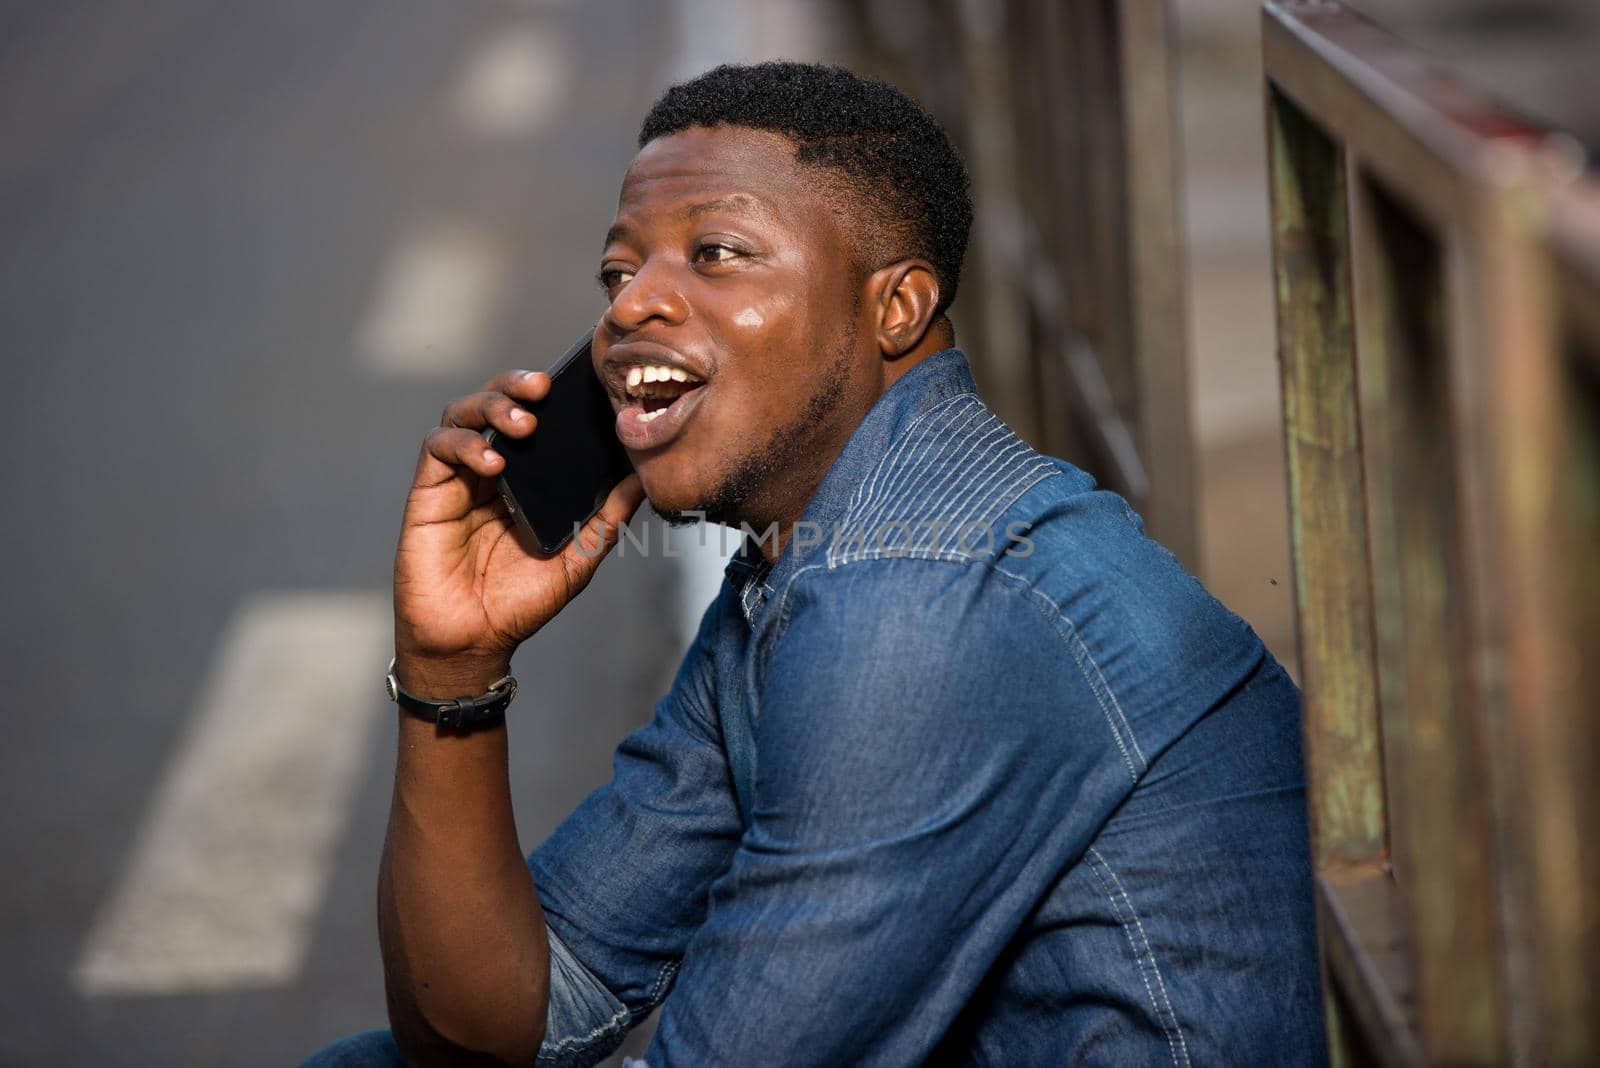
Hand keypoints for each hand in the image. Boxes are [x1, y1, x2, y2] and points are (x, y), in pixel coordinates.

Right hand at [393, 368, 643, 695]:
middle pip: (496, 403)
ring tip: (523, 422)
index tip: (580, 385)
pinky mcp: (428, 493)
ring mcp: (458, 479)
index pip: (536, 420)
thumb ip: (607, 519)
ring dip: (492, 406)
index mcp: (527, 479)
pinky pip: (439, 448)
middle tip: (543, 385)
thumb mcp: (578, 558)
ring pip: (463, 414)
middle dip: (516, 384)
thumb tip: (643, 479)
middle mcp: (491, 471)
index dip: (552, 396)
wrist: (473, 642)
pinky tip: (493, 461)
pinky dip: (465, 444)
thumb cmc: (519, 603)